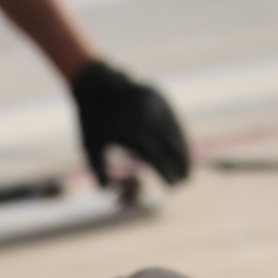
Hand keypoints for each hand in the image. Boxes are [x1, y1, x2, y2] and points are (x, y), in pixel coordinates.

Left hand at [70, 60, 190, 186]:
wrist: (95, 84)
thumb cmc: (91, 123)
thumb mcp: (89, 149)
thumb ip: (99, 174)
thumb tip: (114, 192)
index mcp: (129, 131)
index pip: (154, 156)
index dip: (166, 172)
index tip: (172, 186)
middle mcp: (145, 117)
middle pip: (169, 145)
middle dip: (180, 165)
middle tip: (185, 182)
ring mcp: (154, 105)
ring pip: (175, 132)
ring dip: (183, 152)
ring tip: (187, 170)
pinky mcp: (159, 98)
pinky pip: (173, 120)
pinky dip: (179, 136)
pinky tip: (183, 150)